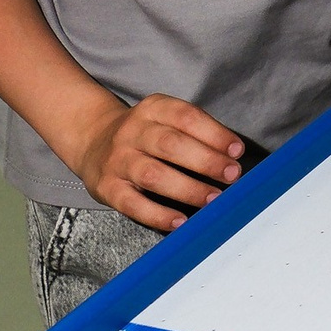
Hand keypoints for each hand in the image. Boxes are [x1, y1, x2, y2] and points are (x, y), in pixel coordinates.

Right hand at [71, 94, 243, 233]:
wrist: (93, 140)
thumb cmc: (145, 134)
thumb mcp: (166, 119)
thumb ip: (195, 132)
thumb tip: (232, 156)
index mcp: (153, 109)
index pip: (186, 117)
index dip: (214, 134)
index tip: (237, 150)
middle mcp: (132, 132)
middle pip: (171, 145)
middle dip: (206, 161)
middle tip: (232, 175)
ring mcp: (118, 160)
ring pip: (153, 175)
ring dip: (187, 189)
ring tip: (213, 199)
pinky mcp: (107, 188)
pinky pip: (133, 204)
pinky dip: (158, 215)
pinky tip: (180, 221)